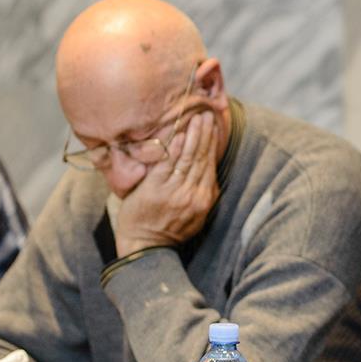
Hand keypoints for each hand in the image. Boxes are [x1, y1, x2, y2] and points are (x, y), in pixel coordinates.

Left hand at [114, 112, 219, 256]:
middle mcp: (192, 194)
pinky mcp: (156, 189)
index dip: (212, 144)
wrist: (145, 247)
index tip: (214, 126)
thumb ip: (202, 196)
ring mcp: (174, 191)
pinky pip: (168, 164)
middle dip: (205, 134)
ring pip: (188, 158)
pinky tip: (179, 134)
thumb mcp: (195, 217)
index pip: (209, 165)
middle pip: (201, 158)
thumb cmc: (169, 231)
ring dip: (194, 136)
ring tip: (196, 118)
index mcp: (203, 199)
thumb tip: (209, 177)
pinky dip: (174, 148)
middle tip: (207, 114)